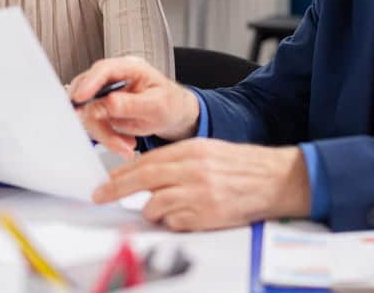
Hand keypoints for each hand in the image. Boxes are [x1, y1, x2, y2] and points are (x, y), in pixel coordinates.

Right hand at [69, 56, 199, 156]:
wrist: (174, 116)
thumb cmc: (170, 104)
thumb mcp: (157, 105)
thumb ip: (132, 104)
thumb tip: (108, 103)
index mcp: (129, 67)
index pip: (103, 70)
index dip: (89, 83)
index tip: (79, 99)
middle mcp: (114, 78)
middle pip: (89, 93)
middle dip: (98, 120)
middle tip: (112, 139)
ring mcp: (106, 95)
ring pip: (89, 114)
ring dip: (105, 134)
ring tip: (127, 146)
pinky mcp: (103, 111)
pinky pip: (95, 126)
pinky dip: (108, 138)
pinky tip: (126, 143)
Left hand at [93, 140, 310, 230]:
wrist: (272, 180)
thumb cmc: (239, 166)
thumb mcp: (205, 150)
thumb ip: (175, 160)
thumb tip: (144, 172)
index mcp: (191, 150)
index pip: (146, 162)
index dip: (121, 173)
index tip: (105, 182)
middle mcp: (192, 171)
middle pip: (143, 181)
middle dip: (116, 190)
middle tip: (101, 196)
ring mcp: (199, 195)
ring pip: (156, 206)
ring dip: (152, 210)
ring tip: (162, 208)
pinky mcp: (206, 217)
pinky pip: (175, 223)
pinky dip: (173, 222)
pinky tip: (184, 216)